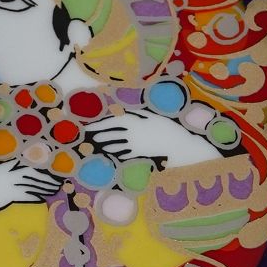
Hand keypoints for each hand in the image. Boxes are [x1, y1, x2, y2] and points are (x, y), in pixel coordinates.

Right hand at [0, 159, 61, 230]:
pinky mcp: (8, 196)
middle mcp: (9, 173)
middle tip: (58, 179)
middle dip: (47, 177)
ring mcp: (9, 184)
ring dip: (44, 187)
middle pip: (33, 173)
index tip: (51, 165)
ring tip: (54, 189)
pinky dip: (35, 196)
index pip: (27, 163)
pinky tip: (43, 198)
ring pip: (32, 184)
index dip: (41, 163)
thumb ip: (5, 171)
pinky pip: (26, 195)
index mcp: (5, 166)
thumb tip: (16, 168)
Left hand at [88, 109, 219, 168]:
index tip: (89, 127)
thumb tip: (121, 111)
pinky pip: (125, 154)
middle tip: (90, 137)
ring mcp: (135, 146)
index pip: (111, 123)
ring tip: (98, 145)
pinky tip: (112, 154)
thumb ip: (135, 114)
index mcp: (134, 123)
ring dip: (106, 146)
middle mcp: (131, 135)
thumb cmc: (166, 127)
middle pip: (111, 135)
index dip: (99, 125)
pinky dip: (117, 153)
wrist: (178, 144)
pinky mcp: (139, 155)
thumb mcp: (150, 115)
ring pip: (116, 146)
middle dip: (99, 136)